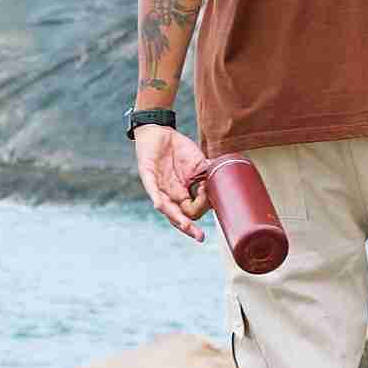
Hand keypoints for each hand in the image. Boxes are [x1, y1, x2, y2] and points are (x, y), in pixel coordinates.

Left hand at [129, 118, 217, 242]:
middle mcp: (169, 195)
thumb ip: (207, 178)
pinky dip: (156, 197)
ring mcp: (158, 186)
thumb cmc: (179, 150)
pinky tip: (160, 205)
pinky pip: (151, 189)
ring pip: (166, 207)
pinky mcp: (147, 174)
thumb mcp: (199, 166)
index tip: (209, 192)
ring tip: (185, 225)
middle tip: (199, 236)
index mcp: (181, 195)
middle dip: (188, 227)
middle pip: (178, 216)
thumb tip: (220, 189)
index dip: (203, 205)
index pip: (191, 212)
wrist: (161, 131)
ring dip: (175, 217)